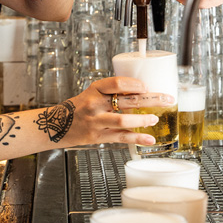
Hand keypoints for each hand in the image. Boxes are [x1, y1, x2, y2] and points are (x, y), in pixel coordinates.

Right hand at [53, 76, 175, 147]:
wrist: (56, 125)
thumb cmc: (79, 107)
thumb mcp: (92, 94)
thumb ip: (112, 94)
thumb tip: (142, 93)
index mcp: (95, 89)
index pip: (116, 83)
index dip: (134, 84)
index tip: (147, 86)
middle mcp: (95, 104)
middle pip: (126, 100)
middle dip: (150, 99)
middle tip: (166, 99)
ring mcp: (96, 121)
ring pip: (123, 120)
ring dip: (143, 119)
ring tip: (155, 119)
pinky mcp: (97, 136)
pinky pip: (121, 137)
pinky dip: (137, 138)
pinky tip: (149, 139)